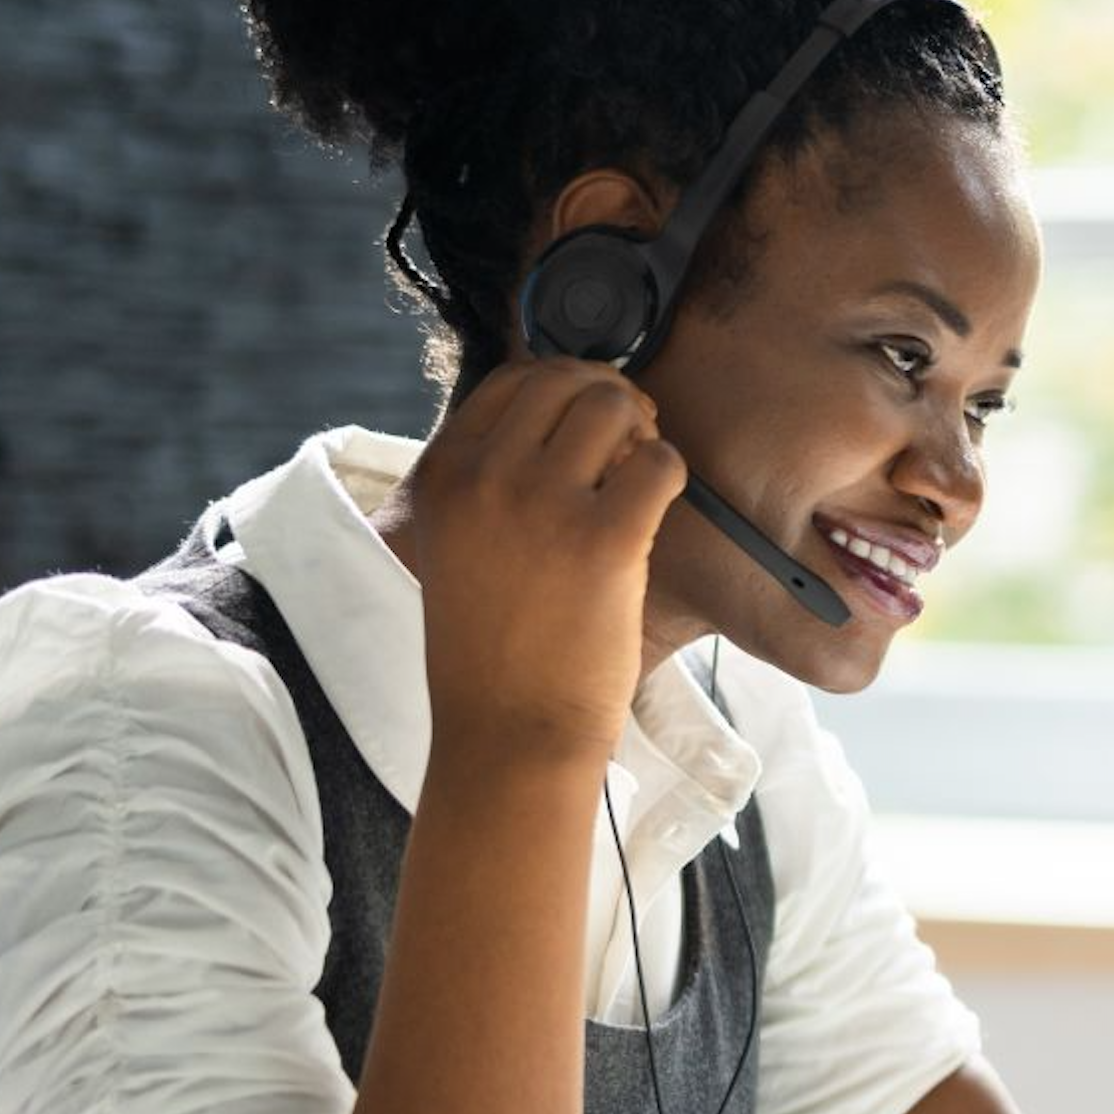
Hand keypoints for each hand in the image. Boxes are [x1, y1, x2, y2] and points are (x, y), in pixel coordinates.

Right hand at [403, 356, 687, 764]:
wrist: (508, 733)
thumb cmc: (494, 650)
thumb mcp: (458, 546)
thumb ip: (491, 478)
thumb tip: (566, 416)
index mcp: (443, 474)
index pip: (512, 379)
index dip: (566, 386)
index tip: (592, 423)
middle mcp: (486, 477)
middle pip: (567, 381)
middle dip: (610, 400)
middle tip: (630, 445)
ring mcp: (544, 503)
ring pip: (614, 405)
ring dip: (641, 433)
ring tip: (639, 481)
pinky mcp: (605, 539)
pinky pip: (661, 462)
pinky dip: (670, 475)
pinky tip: (655, 513)